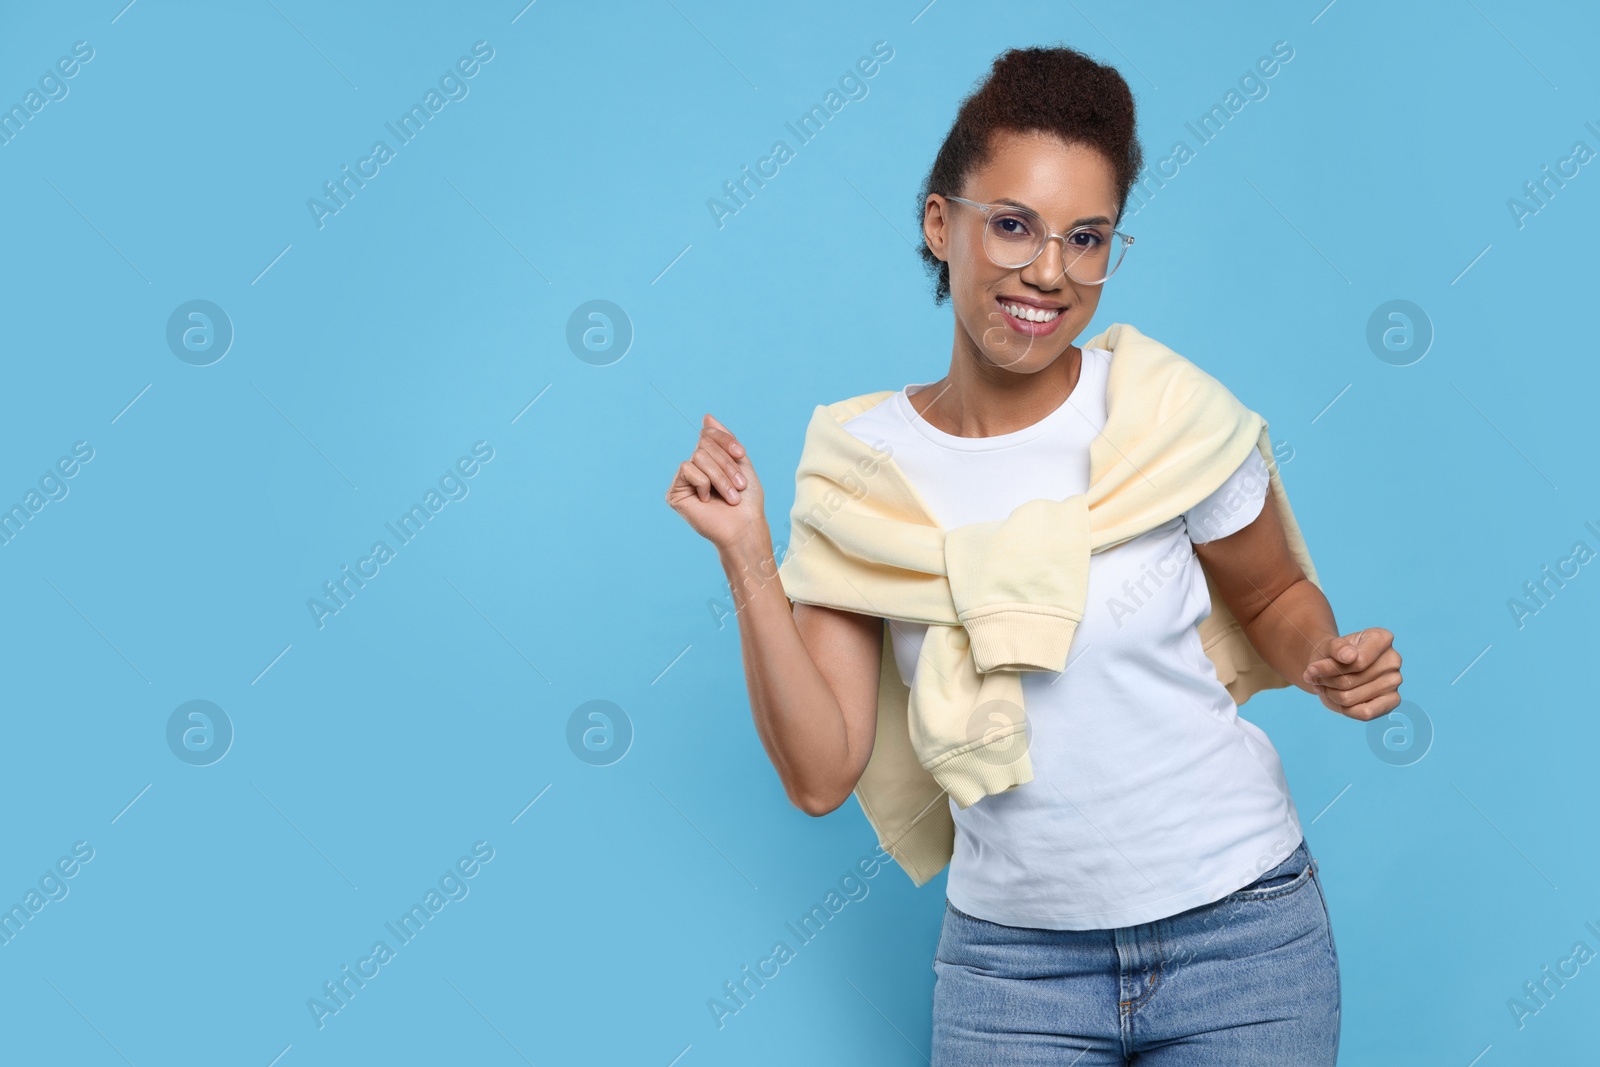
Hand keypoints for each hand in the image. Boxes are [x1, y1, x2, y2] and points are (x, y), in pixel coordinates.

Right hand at [665, 414, 767, 550]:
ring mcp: (684, 480)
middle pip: (704, 445)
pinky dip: (704, 484)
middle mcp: (694, 468)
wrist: (744, 526)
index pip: (708, 434)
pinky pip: (687, 469)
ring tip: (730, 497)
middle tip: (739, 486)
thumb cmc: (746, 500)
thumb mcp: (740, 462)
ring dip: (720, 477)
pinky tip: (707, 500)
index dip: (725, 440)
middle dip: (727, 465)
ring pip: (698, 457)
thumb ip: (724, 439)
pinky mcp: (675, 492)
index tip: (741, 453)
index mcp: (709, 460)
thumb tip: (706, 416)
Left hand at [1302, 627, 1401, 720]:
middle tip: (1314, 677)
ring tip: (1324, 686)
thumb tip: (1350, 656)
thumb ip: (1337, 648)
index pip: (1358, 661)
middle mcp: (1393, 659)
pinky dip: (1344, 709)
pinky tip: (1338, 699)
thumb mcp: (1328, 646)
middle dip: (1326, 681)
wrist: (1333, 666)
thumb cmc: (1332, 654)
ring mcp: (1394, 681)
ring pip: (1351, 697)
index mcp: (1381, 638)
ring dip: (1330, 694)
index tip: (1312, 668)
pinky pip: (1365, 713)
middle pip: (1350, 681)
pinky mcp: (1393, 700)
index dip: (1330, 668)